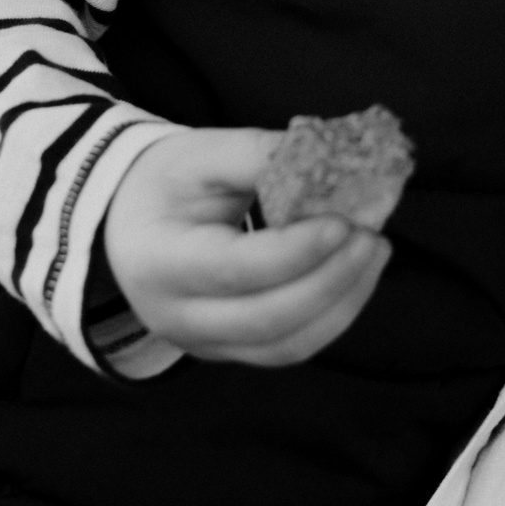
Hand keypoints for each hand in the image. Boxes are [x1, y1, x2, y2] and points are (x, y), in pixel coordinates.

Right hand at [102, 127, 389, 366]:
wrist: (129, 222)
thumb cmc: (167, 182)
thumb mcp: (201, 153)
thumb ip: (258, 154)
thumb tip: (329, 154)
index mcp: (160, 262)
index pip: (235, 270)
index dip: (295, 252)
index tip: (344, 221)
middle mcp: (178, 318)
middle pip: (266, 320)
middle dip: (331, 280)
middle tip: (371, 234)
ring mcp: (203, 345)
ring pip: (285, 346)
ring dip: (342, 302)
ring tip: (375, 249)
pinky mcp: (231, 351)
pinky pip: (289, 349)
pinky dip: (332, 316)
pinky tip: (356, 274)